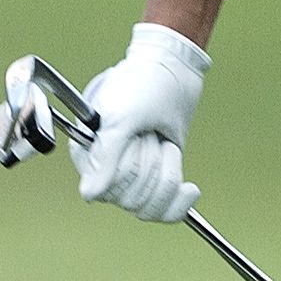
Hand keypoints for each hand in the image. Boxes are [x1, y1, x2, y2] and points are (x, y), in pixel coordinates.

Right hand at [71, 22, 208, 223]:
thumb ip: (104, 157)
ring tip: (165, 143)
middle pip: (132, 200)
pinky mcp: (157, 179)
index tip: (138, 137)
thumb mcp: (121, 117)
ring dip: (168, 172)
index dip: (131, 167)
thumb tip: (90, 195)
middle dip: (153, 164)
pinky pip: (165, 211)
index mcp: (89, 156)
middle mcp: (106, 171)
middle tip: (152, 132)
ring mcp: (133, 177)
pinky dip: (180, 203)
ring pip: (151, 206)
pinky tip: (190, 189)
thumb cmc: (141, 84)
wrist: (172, 70)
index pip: (109, 190)